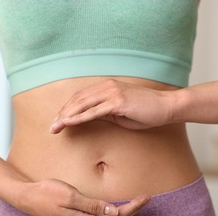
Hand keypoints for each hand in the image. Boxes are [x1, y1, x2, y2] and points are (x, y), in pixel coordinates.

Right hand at [17, 178, 149, 215]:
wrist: (29, 198)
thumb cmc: (48, 193)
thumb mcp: (70, 196)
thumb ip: (92, 205)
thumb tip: (113, 212)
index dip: (133, 208)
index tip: (146, 197)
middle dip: (133, 210)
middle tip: (146, 198)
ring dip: (124, 213)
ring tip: (137, 203)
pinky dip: (113, 214)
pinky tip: (117, 208)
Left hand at [50, 79, 177, 132]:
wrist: (166, 106)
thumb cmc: (146, 111)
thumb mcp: (121, 113)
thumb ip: (104, 113)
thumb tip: (89, 118)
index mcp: (107, 88)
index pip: (81, 97)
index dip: (67, 109)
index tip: (58, 121)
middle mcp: (107, 87)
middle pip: (77, 100)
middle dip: (62, 114)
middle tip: (51, 127)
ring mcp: (112, 93)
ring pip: (82, 104)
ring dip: (66, 116)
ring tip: (55, 127)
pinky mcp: (118, 102)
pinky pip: (94, 111)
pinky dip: (79, 117)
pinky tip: (69, 123)